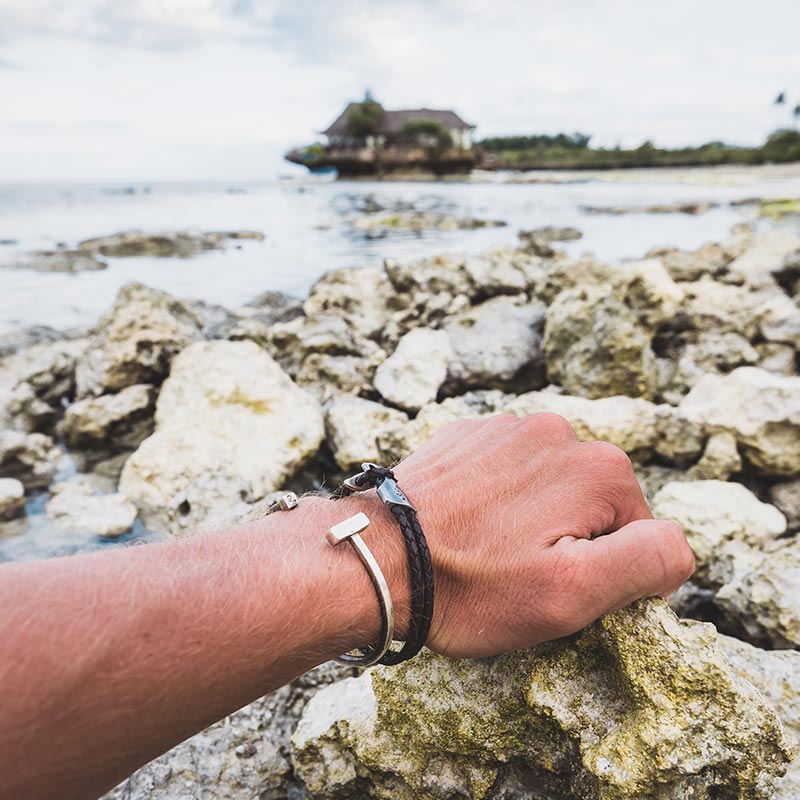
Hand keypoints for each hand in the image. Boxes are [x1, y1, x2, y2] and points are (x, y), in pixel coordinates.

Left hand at [393, 413, 694, 657]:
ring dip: (528, 517)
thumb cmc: (471, 585)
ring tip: (485, 550)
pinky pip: (502, 471)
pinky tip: (462, 524)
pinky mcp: (465, 434)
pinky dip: (493, 498)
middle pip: (591, 502)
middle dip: (567, 539)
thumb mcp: (573, 593)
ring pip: (546, 486)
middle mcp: (555, 431)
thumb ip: (648, 561)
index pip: (637, 530)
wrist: (374, 556)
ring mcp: (504, 426)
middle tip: (517, 572)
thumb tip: (674, 542)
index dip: (602, 569)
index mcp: (597, 466)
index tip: (553, 584)